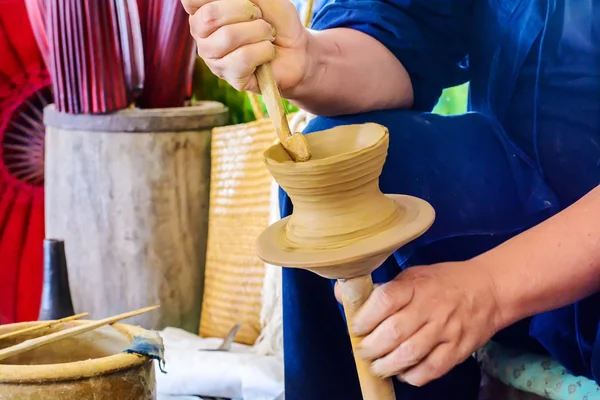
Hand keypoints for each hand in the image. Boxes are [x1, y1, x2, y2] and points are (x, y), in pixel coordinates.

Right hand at [182, 0, 309, 91]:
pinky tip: (267, 54)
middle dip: (245, 11)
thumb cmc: (277, 21)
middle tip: (260, 17)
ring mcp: (214, 58)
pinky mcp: (230, 76)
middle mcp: (202, 35)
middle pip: (211, 15)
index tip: (245, 2)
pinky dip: (264, 51)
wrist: (298, 51)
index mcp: (204, 12)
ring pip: (229, 36)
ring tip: (268, 35)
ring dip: (259, 31)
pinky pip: (244, 58)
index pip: (191, 0)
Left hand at [334, 261, 502, 386]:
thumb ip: (381, 289)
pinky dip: (413, 376)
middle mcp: (430, 307)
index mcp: (416, 286)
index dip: (365, 317)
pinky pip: (431, 369)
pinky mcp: (458, 349)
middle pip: (394, 332)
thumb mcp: (412, 276)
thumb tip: (342, 295)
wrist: (489, 290)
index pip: (385, 300)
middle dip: (371, 347)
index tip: (356, 326)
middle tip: (363, 350)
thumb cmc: (443, 282)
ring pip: (410, 354)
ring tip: (377, 366)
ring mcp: (445, 330)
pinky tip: (403, 373)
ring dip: (387, 365)